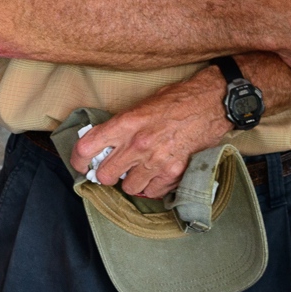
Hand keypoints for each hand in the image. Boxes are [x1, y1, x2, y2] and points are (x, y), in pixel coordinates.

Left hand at [68, 69, 233, 198]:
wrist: (211, 103)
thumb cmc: (177, 100)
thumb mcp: (142, 106)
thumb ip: (123, 125)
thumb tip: (105, 142)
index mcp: (127, 123)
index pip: (87, 147)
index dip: (78, 159)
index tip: (81, 163)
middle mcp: (138, 145)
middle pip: (105, 175)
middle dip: (107, 173)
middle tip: (114, 167)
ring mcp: (156, 161)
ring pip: (128, 187)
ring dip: (132, 180)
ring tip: (141, 168)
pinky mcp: (174, 173)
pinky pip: (152, 191)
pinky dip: (152, 186)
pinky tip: (158, 172)